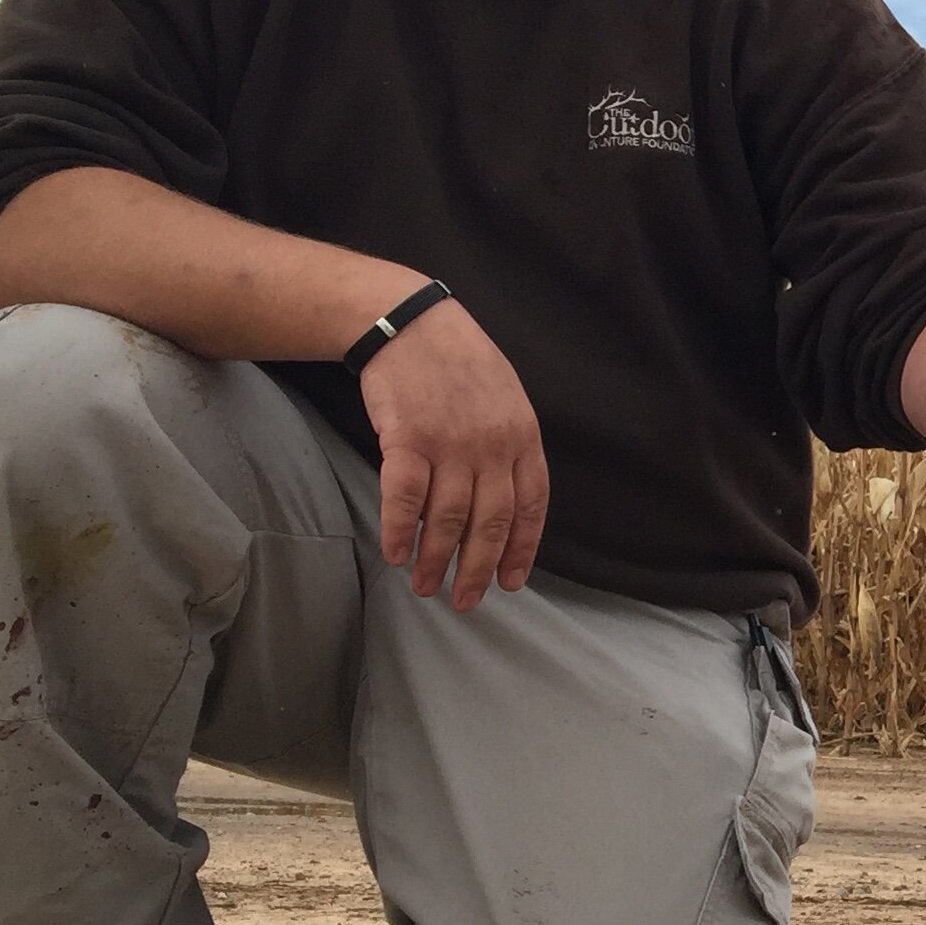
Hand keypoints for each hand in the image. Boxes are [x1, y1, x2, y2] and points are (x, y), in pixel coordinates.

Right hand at [356, 297, 550, 609]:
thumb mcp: (506, 398)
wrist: (410, 322)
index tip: (509, 583)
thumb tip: (506, 500)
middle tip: (466, 602)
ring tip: (425, 587)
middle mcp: (492, 445)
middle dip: (478, 569)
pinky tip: (394, 554)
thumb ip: (510, 446)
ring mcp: (450, 443)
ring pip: (447, 519)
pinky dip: (399, 531)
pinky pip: (404, 498)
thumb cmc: (459, 362)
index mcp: (523, 437)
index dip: (521, 550)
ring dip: (436, 560)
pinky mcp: (407, 439)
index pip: (530, 507)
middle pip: (490, 523)